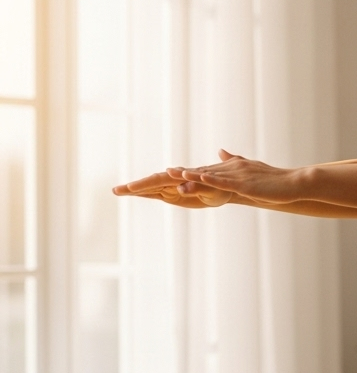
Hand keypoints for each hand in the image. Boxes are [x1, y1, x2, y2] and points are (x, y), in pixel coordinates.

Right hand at [113, 167, 232, 206]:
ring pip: (150, 188)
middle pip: (150, 183)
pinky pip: (155, 193)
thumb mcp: (210, 190)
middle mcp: (173, 181)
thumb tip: (182, 187)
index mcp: (181, 178)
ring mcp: (171, 187)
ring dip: (134, 190)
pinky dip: (144, 193)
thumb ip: (196, 188)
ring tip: (117, 191)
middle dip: (133, 187)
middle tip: (116, 190)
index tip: (132, 188)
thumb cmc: (220, 189)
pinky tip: (132, 194)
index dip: (145, 184)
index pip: (160, 180)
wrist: (225, 188)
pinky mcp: (173, 194)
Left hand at [176, 149, 303, 203]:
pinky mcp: (244, 183)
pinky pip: (222, 181)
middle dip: (183, 172)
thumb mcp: (253, 169)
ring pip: (209, 175)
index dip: (188, 171)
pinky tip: (194, 177)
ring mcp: (237, 175)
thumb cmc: (276, 180)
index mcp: (234, 167)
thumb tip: (221, 151)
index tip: (171, 172)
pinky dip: (207, 179)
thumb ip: (236, 160)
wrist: (294, 182)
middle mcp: (233, 168)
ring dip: (190, 175)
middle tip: (165, 172)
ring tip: (171, 174)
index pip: (208, 170)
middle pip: (203, 170)